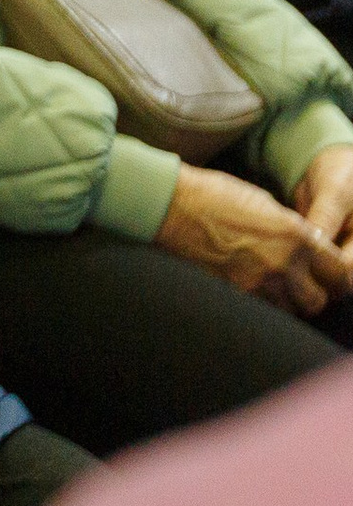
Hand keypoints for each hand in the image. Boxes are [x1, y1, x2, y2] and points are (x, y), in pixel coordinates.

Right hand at [157, 162, 352, 315]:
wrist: (170, 205)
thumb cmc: (215, 195)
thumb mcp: (266, 204)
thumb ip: (293, 230)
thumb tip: (309, 247)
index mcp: (297, 236)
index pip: (339, 272)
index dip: (336, 276)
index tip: (329, 275)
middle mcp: (283, 263)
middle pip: (318, 300)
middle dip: (314, 294)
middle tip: (303, 285)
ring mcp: (257, 281)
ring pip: (290, 311)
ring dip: (288, 302)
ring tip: (276, 288)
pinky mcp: (233, 292)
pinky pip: (261, 310)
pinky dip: (263, 305)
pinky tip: (254, 289)